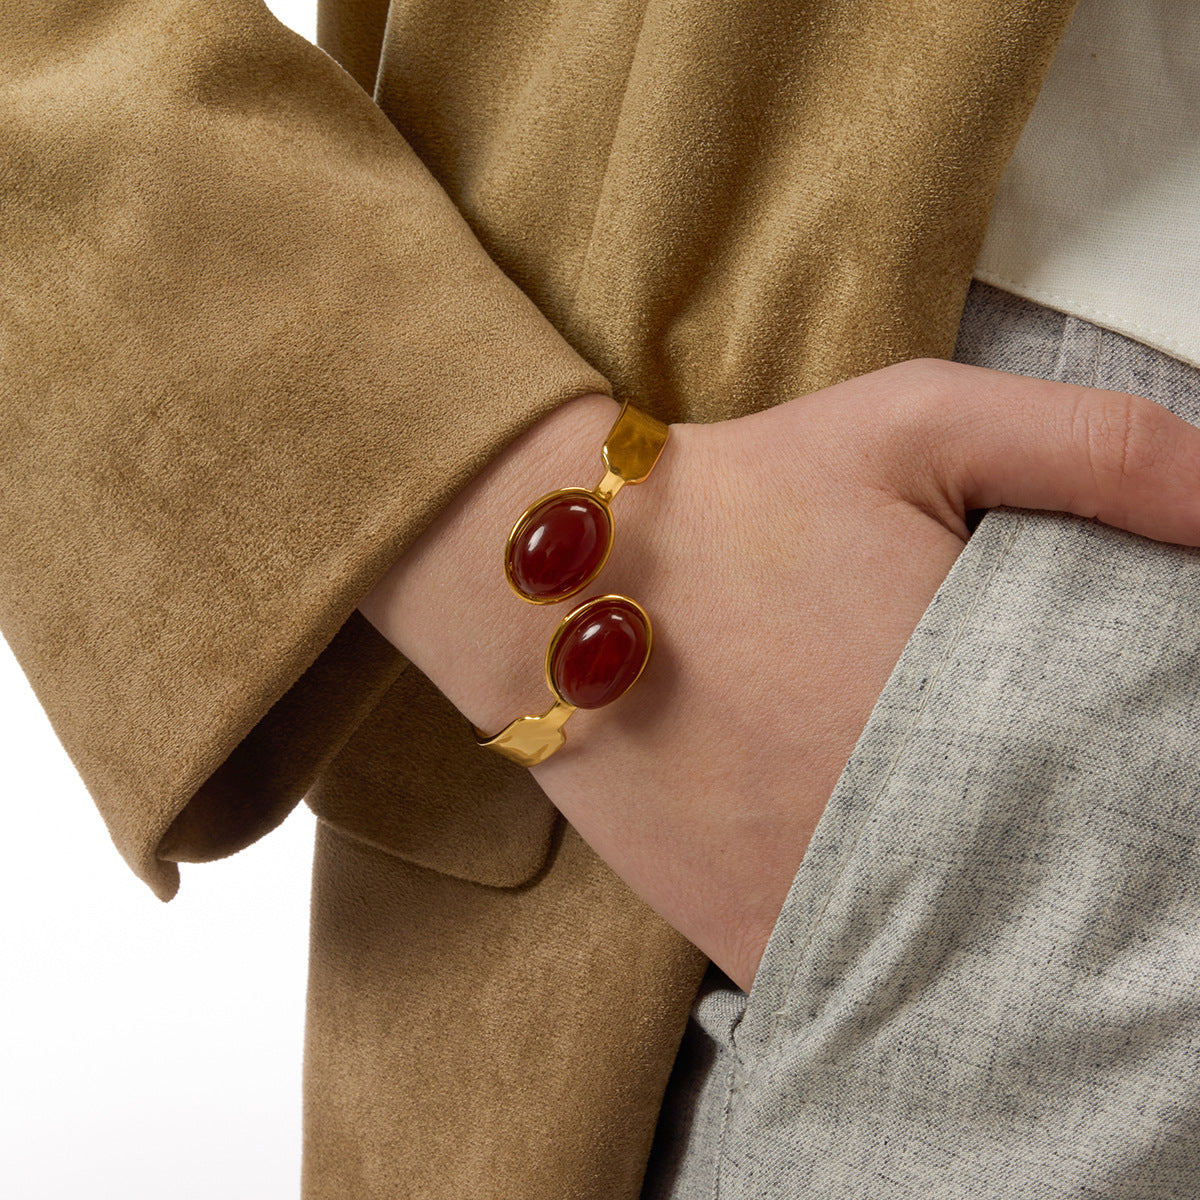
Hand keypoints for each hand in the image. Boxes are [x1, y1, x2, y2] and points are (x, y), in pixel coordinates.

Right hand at [361, 361, 1199, 990]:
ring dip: (997, 916)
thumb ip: (1099, 452)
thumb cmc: (744, 498)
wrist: (559, 582)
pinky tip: (904, 895)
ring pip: (976, 958)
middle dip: (1081, 849)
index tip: (1119, 752)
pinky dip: (903, 962)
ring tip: (973, 840)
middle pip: (1068, 886)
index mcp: (982, 708)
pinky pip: (868, 982)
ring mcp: (828, 904)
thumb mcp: (920, 424)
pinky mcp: (755, 942)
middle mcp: (915, 831)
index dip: (1148, 783)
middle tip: (1034, 792)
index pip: (1142, 793)